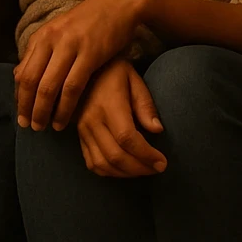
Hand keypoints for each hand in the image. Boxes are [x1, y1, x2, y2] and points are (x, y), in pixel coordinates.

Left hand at [15, 0, 143, 130]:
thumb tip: (18, 75)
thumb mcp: (59, 33)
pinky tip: (63, 120)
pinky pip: (72, 87)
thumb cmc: (89, 22)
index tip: (21, 115)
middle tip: (29, 127)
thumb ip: (40, 53)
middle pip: (30, 81)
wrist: (118, 4)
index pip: (22, 73)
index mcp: (41, 36)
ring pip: (48, 87)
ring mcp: (69, 46)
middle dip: (27, 108)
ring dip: (43, 112)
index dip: (19, 98)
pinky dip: (65, 108)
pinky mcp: (89, 54)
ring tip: (44, 128)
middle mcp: (50, 40)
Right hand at [74, 59, 166, 177]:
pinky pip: (91, 163)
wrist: (82, 68)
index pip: (127, 138)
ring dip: (126, 174)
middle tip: (157, 169)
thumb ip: (145, 105)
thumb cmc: (113, 73)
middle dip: (140, 168)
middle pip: (115, 156)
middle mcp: (92, 120)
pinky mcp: (78, 136)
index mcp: (108, 105)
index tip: (162, 162)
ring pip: (103, 164)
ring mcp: (82, 130)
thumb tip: (157, 130)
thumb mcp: (134, 80)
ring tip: (144, 170)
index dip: (146, 155)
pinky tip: (124, 169)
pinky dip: (109, 172)